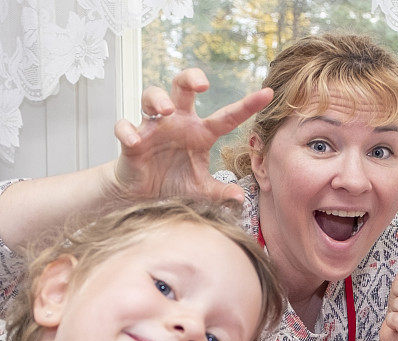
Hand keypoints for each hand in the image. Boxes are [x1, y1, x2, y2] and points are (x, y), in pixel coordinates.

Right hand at [110, 68, 272, 204]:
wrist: (143, 195)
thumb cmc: (174, 184)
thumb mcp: (201, 190)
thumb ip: (219, 192)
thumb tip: (239, 198)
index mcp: (200, 133)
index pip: (226, 116)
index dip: (247, 105)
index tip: (267, 94)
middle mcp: (178, 123)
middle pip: (182, 86)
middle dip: (190, 78)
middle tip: (202, 86)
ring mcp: (153, 128)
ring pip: (151, 96)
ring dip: (158, 99)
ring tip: (166, 112)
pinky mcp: (132, 140)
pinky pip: (124, 127)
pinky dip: (128, 132)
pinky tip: (136, 143)